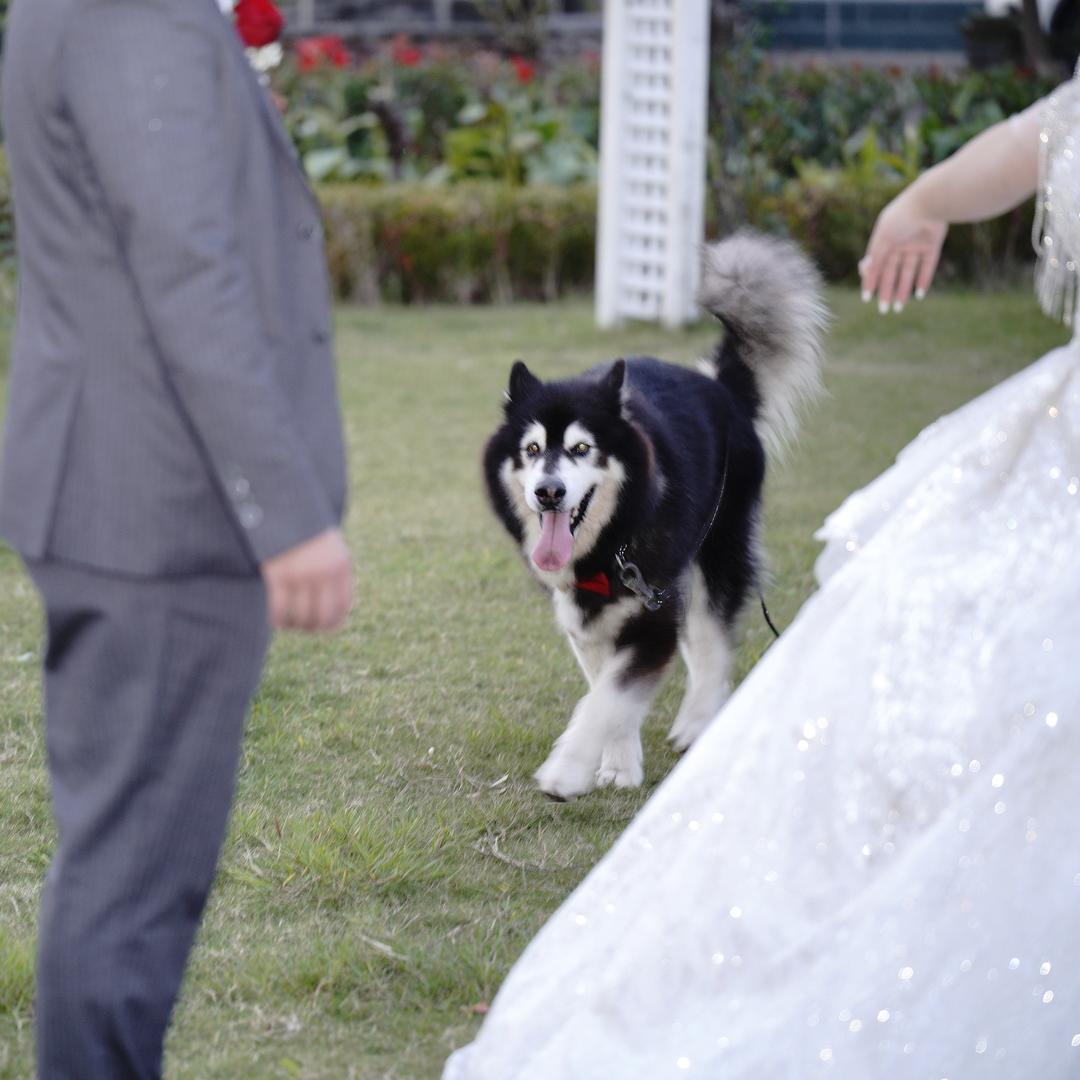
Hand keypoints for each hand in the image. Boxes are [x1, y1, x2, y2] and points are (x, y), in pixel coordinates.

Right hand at [260, 527, 353, 631]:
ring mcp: (300, 574)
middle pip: (321, 617)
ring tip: (286, 621)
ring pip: (300, 617)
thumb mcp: (328, 547)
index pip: (342, 607)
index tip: (322, 627)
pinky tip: (273, 618)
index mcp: (341, 564)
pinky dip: (276, 620)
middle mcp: (323, 571)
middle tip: (301, 626)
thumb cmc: (304, 530)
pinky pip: (278, 610)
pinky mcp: (277, 575)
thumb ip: (333, 576)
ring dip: (292, 625)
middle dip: (311, 627)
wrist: (278, 504)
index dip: (332, 622)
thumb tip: (336, 622)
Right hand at [859, 189, 947, 312]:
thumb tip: (864, 273)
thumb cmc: (903, 217)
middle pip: (891, 272)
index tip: (867, 297)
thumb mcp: (884, 238)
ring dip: (903, 290)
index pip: (875, 265)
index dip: (871, 281)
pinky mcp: (933, 245)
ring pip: (908, 272)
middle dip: (886, 290)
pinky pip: (927, 266)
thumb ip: (875, 256)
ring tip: (899, 308)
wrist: (932, 201)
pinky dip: (923, 280)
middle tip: (883, 310)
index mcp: (885, 239)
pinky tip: (919, 295)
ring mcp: (916, 244)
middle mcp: (900, 243)